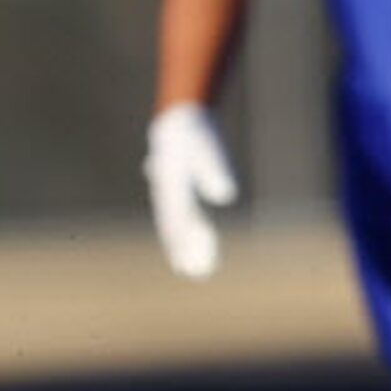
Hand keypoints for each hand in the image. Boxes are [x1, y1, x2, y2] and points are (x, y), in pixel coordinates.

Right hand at [145, 103, 237, 278]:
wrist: (180, 117)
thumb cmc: (197, 133)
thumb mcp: (209, 148)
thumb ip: (215, 171)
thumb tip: (226, 194)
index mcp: (170, 185)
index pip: (178, 220)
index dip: (185, 242)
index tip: (193, 263)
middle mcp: (164, 192)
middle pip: (172, 225)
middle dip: (182, 249)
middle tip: (194, 272)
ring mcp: (165, 192)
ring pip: (170, 222)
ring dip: (178, 244)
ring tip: (186, 266)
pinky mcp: (172, 190)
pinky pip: (174, 216)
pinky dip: (179, 231)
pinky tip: (186, 244)